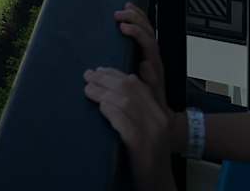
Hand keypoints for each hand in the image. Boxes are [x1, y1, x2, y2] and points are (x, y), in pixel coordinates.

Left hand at [84, 67, 174, 189]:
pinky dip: (111, 110)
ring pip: (125, 102)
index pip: (138, 84)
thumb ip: (141, 104)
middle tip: (88, 76)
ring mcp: (151, 132)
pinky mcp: (141, 145)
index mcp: (160, 112)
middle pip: (130, 89)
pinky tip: (101, 108)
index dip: (116, 73)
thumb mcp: (151, 127)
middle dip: (106, 79)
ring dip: (103, 92)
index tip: (100, 69)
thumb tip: (128, 78)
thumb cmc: (150, 156)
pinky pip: (124, 121)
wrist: (160, 186)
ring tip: (88, 90)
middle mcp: (158, 119)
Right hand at [115, 4, 166, 109]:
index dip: (136, 32)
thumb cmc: (153, 105)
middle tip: (117, 15)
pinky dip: (138, 20)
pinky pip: (144, 32)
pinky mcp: (146, 54)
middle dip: (134, 19)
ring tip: (124, 8)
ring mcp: (151, 54)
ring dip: (136, 16)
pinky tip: (129, 13)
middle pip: (148, 31)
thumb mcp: (150, 97)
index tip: (122, 27)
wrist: (164, 115)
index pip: (148, 42)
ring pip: (147, 29)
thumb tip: (145, 64)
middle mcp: (154, 56)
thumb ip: (149, 81)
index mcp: (154, 64)